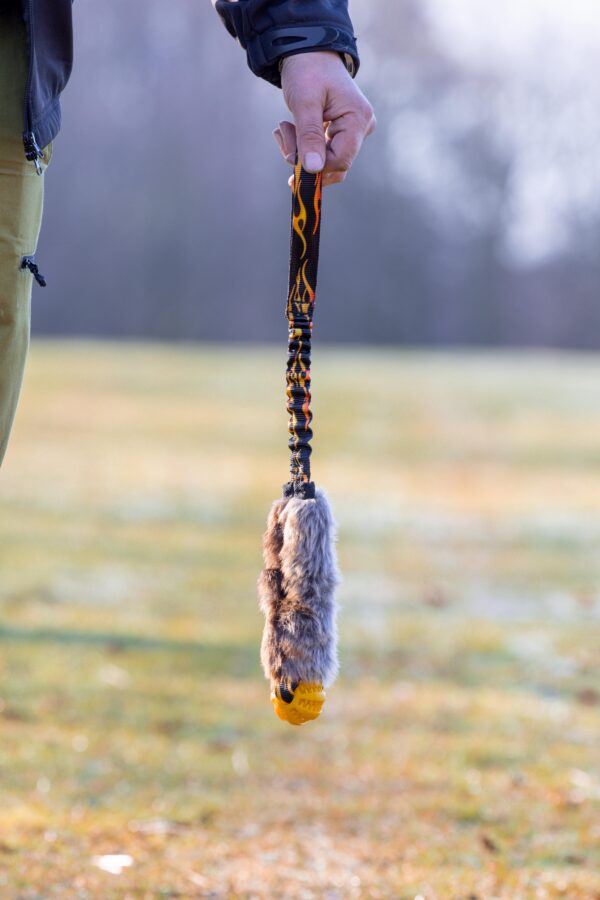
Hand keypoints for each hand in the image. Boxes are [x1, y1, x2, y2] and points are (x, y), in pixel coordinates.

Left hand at [273, 51, 375, 186]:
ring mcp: (354, 130)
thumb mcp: (304, 103)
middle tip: (283, 136)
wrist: (308, 51)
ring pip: (326, 160)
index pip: (340, 160)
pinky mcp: (342, 131)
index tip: (289, 158)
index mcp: (358, 118)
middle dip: (304, 157)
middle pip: (334, 163)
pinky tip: (290, 128)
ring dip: (299, 150)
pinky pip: (322, 151)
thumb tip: (314, 170)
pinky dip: (302, 144)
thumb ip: (309, 137)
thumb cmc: (307, 70)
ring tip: (284, 128)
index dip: (315, 167)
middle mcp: (362, 127)